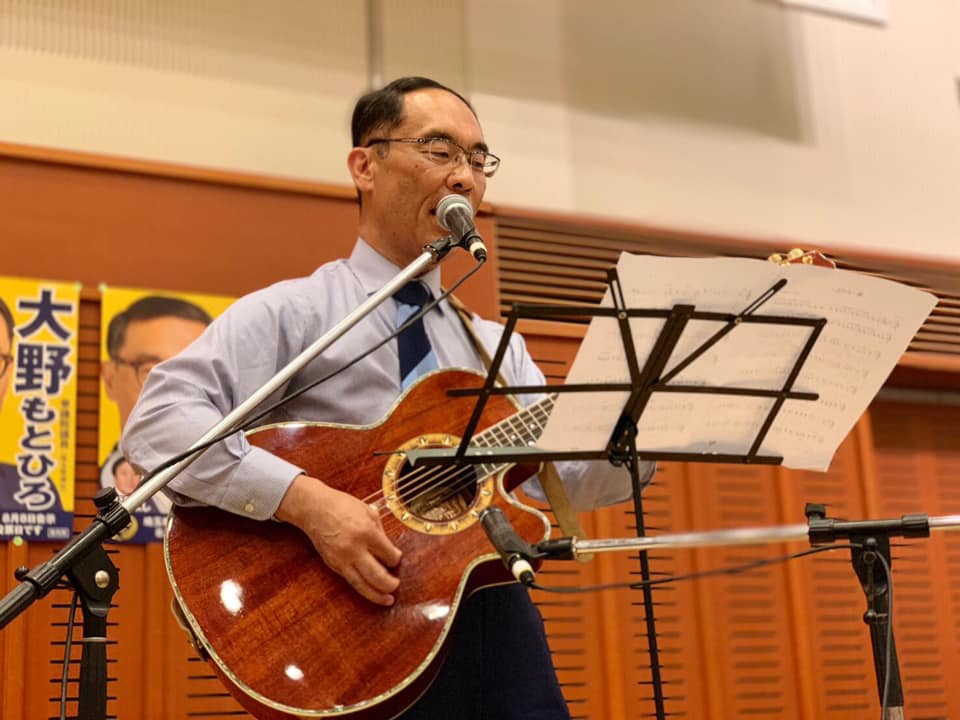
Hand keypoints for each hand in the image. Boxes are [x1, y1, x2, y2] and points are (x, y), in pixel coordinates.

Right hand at [275, 474, 401, 605]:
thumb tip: (390, 550)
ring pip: (362, 585)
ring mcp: (342, 559)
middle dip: (390, 584)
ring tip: (388, 600)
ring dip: (377, 595)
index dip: (396, 559)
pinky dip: (363, 588)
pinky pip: (351, 581)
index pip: (389, 555)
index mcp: (367, 532)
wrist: (314, 509)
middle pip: (377, 576)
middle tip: (396, 584)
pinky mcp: (333, 565)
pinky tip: (371, 591)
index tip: (396, 557)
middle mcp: (354, 549)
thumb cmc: (342, 506)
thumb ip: (381, 532)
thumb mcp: (369, 512)